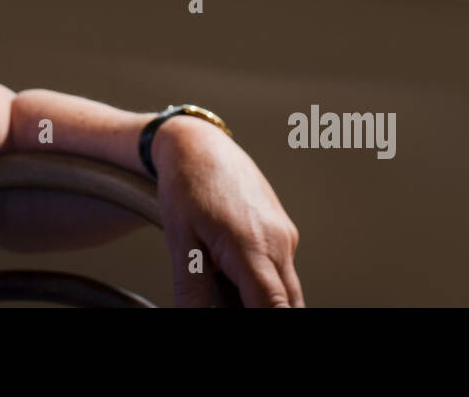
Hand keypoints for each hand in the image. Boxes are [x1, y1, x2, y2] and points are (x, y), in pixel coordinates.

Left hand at [152, 116, 303, 306]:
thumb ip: (191, 289)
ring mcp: (285, 234)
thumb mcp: (180, 242)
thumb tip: (193, 317)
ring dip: (266, 300)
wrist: (199, 144)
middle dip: (268, 314)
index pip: (275, 307)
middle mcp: (279, 242)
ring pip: (287, 287)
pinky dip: (266, 282)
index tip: (254, 324)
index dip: (268, 322)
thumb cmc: (188, 185)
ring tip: (226, 285)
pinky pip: (282, 268)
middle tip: (232, 303)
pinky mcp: (283, 229)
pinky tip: (234, 273)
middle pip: (289, 303)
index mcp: (253, 248)